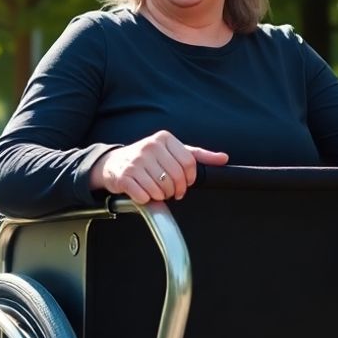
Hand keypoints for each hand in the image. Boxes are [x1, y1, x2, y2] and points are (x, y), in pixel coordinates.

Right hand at [89, 130, 228, 204]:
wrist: (114, 163)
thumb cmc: (147, 159)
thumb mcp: (173, 152)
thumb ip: (198, 156)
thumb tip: (223, 158)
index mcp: (163, 138)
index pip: (188, 163)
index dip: (190, 179)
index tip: (186, 183)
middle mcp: (149, 147)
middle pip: (176, 177)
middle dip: (176, 190)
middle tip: (170, 191)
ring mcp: (136, 161)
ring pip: (161, 189)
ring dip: (161, 196)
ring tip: (156, 190)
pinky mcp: (124, 176)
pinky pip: (144, 196)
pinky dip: (146, 199)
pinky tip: (143, 192)